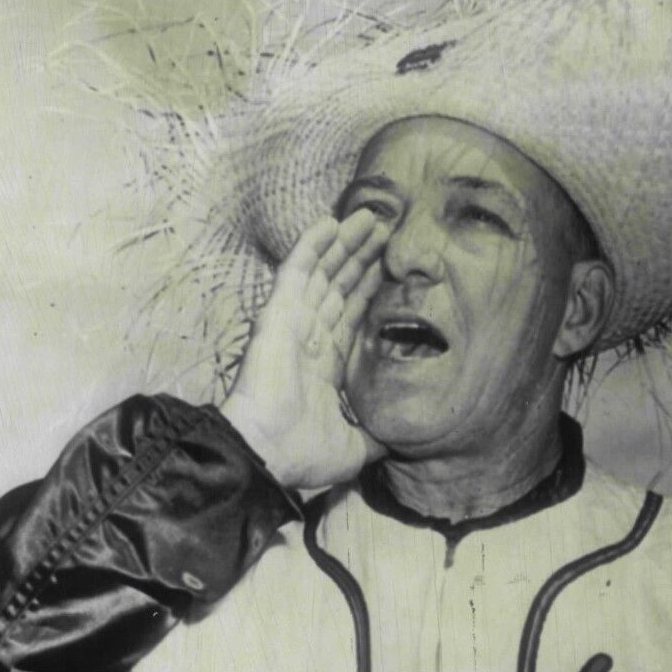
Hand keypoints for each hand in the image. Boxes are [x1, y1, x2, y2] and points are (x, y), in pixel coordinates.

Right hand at [222, 211, 387, 489]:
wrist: (268, 453)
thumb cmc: (303, 454)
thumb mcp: (356, 448)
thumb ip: (379, 436)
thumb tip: (403, 439)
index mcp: (324, 366)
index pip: (350, 317)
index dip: (367, 291)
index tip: (387, 268)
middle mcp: (308, 339)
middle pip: (338, 287)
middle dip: (360, 259)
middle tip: (385, 231)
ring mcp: (293, 323)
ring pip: (323, 272)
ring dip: (344, 243)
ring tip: (370, 217)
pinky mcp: (279, 314)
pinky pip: (298, 271)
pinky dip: (313, 245)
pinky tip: (330, 222)